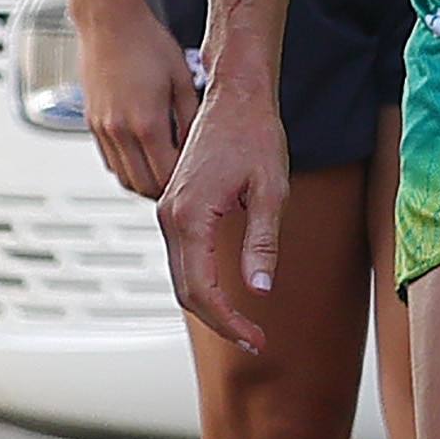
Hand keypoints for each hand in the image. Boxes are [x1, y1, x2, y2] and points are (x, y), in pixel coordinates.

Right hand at [75, 0, 197, 202]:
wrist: (108, 22)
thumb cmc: (147, 43)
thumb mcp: (183, 80)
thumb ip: (192, 119)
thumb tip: (202, 149)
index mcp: (146, 122)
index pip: (166, 177)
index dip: (184, 187)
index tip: (200, 184)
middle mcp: (119, 130)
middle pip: (142, 186)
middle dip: (165, 193)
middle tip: (186, 189)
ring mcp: (101, 128)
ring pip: (123, 178)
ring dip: (145, 184)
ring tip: (168, 177)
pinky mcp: (91, 123)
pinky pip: (109, 162)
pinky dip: (128, 169)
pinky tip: (146, 160)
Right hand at [155, 78, 292, 357]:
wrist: (236, 98)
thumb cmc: (256, 136)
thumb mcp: (271, 192)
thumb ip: (262, 243)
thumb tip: (259, 290)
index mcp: (190, 216)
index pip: (202, 290)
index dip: (229, 322)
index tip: (258, 339)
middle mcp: (169, 217)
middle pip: (185, 290)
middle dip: (219, 322)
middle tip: (255, 340)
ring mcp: (168, 212)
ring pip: (180, 276)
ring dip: (209, 306)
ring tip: (245, 326)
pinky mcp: (175, 207)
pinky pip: (183, 258)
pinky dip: (201, 283)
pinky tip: (228, 294)